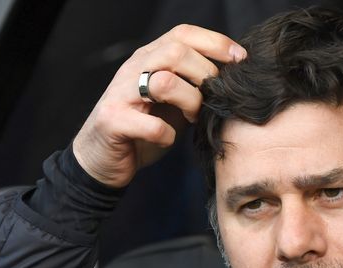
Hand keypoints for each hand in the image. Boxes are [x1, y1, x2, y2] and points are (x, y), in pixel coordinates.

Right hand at [72, 25, 246, 187]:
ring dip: (190, 101)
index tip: (241, 59)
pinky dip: (167, 136)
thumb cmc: (144, 128)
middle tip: (214, 97)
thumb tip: (233, 79)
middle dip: (205, 74)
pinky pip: (152, 125)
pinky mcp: (113, 121)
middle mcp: (133, 69)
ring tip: (192, 117)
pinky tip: (167, 139)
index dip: (215, 42)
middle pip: (176, 52)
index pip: (183, 34)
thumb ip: (193, 85)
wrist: (102, 159)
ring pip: (164, 82)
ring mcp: (121, 94)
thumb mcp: (172, 102)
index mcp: (148, 59)